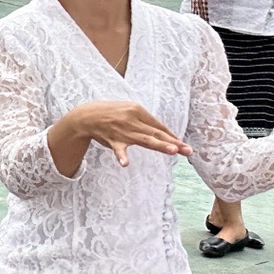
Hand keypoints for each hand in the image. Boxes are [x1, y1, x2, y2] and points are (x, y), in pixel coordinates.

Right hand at [62, 100, 191, 166]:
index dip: (172, 136)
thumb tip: (165, 134)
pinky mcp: (112, 140)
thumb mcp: (128, 111)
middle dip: (173, 142)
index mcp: (138, 110)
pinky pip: (118, 150)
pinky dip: (121, 157)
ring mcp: (123, 131)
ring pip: (145, 140)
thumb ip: (145, 121)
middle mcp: (133, 120)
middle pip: (157, 133)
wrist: (86, 115)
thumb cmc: (111, 113)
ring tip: (172, 151)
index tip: (183, 145)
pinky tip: (125, 164)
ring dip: (159, 145)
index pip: (159, 126)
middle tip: (187, 150)